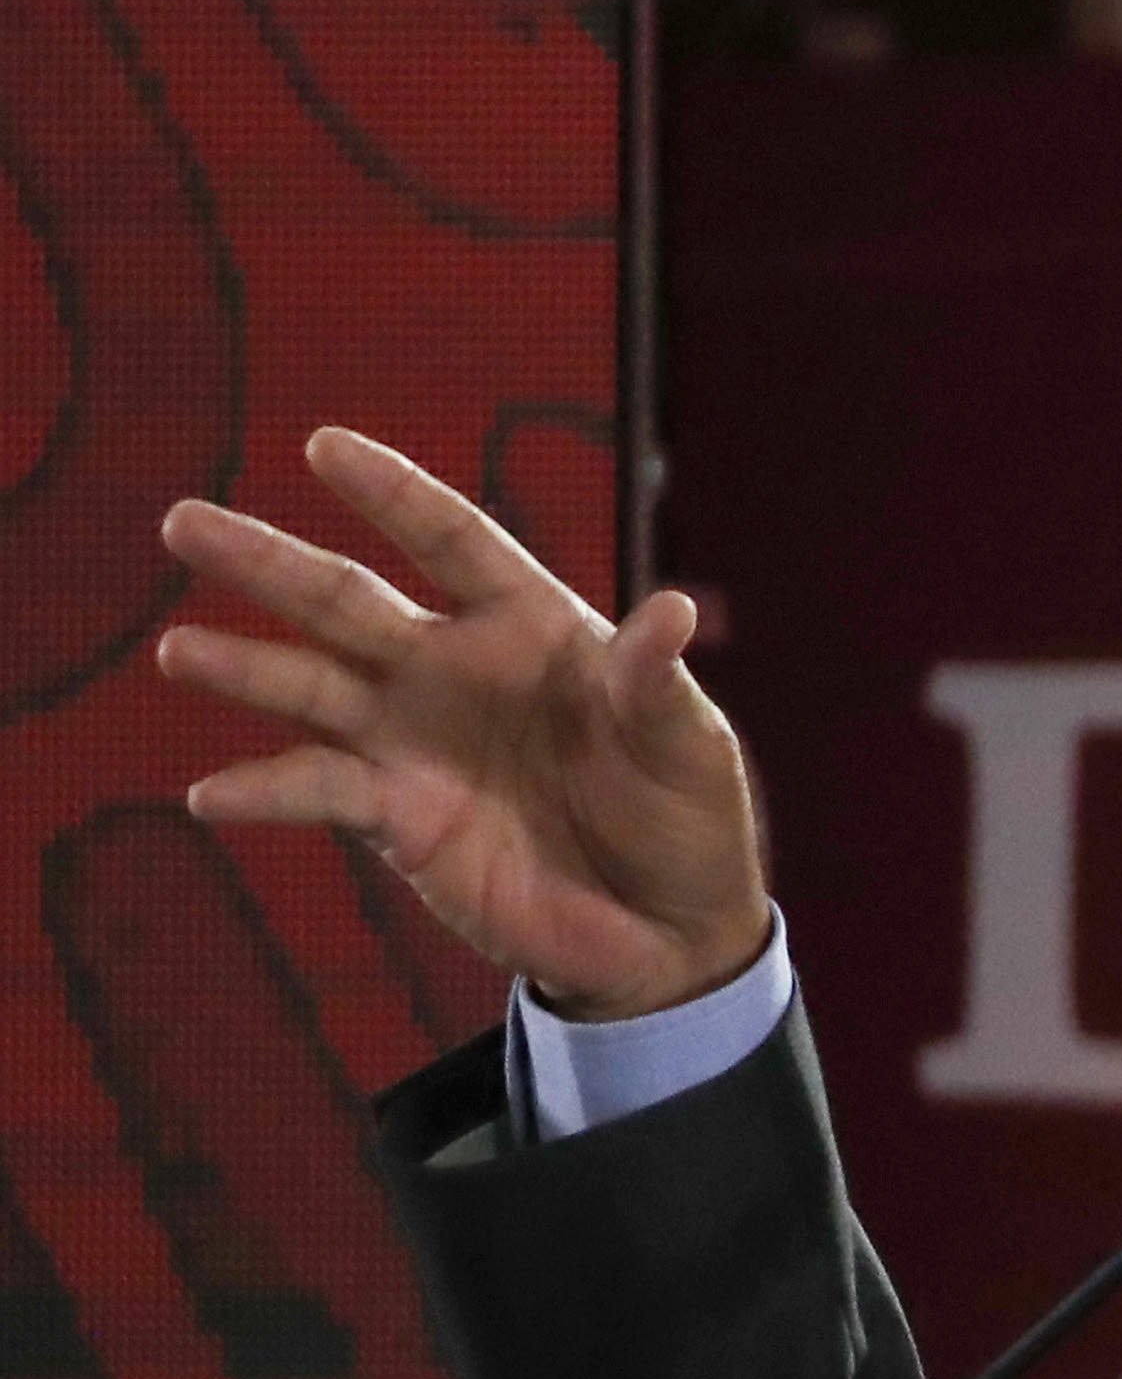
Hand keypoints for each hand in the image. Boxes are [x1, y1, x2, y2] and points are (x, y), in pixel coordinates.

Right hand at [151, 429, 772, 1018]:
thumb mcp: (688, 748)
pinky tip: (209, 796)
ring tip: (177, 653)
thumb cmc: (687, 818)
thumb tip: (674, 612)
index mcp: (532, 626)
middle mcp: (454, 670)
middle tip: (182, 521)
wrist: (667, 932)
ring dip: (243, 669)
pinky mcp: (397, 818)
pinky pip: (316, 792)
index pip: (452, 540)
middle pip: (348, 600)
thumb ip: (656, 685)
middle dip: (268, 561)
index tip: (324, 446)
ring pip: (310, 686)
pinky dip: (264, 793)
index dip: (392, 492)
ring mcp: (415, 741)